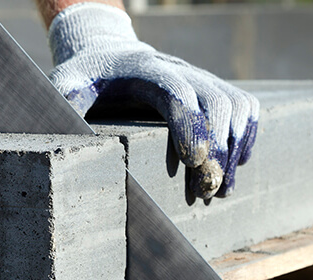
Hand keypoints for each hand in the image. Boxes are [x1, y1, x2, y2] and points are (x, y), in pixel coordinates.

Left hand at [47, 3, 258, 198]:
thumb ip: (66, 108)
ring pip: (235, 104)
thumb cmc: (86, 79)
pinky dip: (247, 134)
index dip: (190, 126)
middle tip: (207, 190)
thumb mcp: (66, 88)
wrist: (109, 55)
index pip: (177, 93)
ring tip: (222, 189)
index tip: (194, 163)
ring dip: (235, 148)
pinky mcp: (210, 87)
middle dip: (217, 148)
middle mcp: (179, 69)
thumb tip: (64, 140)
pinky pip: (243, 105)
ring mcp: (199, 77)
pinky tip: (238, 165)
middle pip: (214, 101)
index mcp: (144, 70)